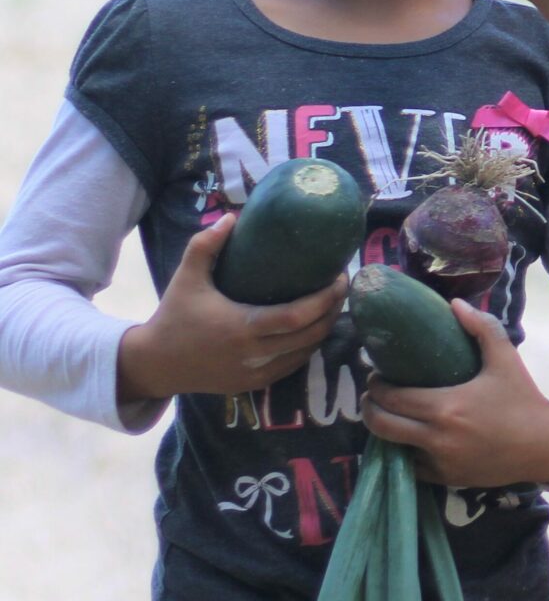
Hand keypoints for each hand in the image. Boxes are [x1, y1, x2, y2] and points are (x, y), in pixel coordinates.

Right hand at [117, 216, 346, 402]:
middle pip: (311, 335)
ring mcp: (257, 372)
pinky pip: (293, 366)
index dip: (324, 300)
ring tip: (332, 304)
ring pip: (307, 353)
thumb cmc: (173, 316)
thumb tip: (232, 216)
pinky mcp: (255, 384)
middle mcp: (254, 354)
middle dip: (333, 311)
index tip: (338, 279)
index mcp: (241, 327)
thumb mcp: (186, 278)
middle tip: (341, 287)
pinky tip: (314, 328)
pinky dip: (308, 347)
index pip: (297, 317)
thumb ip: (204, 245)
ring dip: (324, 329)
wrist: (155, 363)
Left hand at [361, 302, 548, 488]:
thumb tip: (455, 304)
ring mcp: (440, 462)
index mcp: (447, 407)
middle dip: (370, 408)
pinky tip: (409, 438)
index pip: (391, 397)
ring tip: (388, 415)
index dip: (376, 385)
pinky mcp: (446, 478)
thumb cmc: (522, 400)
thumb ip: (481, 328)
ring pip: (391, 448)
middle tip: (375, 396)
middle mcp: (437, 438)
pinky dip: (405, 452)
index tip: (377, 376)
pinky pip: (411, 467)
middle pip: (380, 425)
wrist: (545, 446)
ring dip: (385, 431)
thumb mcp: (506, 359)